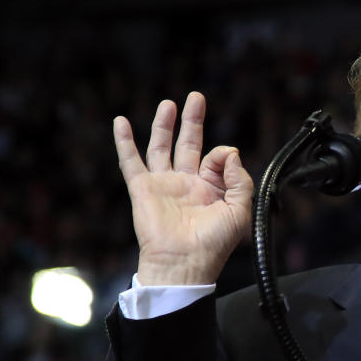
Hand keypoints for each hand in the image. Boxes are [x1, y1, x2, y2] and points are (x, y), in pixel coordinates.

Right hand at [114, 91, 253, 284]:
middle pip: (188, 144)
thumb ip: (239, 179)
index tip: (225, 158)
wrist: (185, 263)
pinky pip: (131, 161)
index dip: (223, 155)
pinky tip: (120, 122)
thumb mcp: (240, 210)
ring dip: (164, 125)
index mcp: (211, 189)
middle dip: (192, 120)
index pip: (217, 159)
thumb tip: (230, 150)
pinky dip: (125, 142)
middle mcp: (187, 184)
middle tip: (196, 97)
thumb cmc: (214, 244)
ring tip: (168, 103)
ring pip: (161, 147)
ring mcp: (164, 184)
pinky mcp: (143, 189)